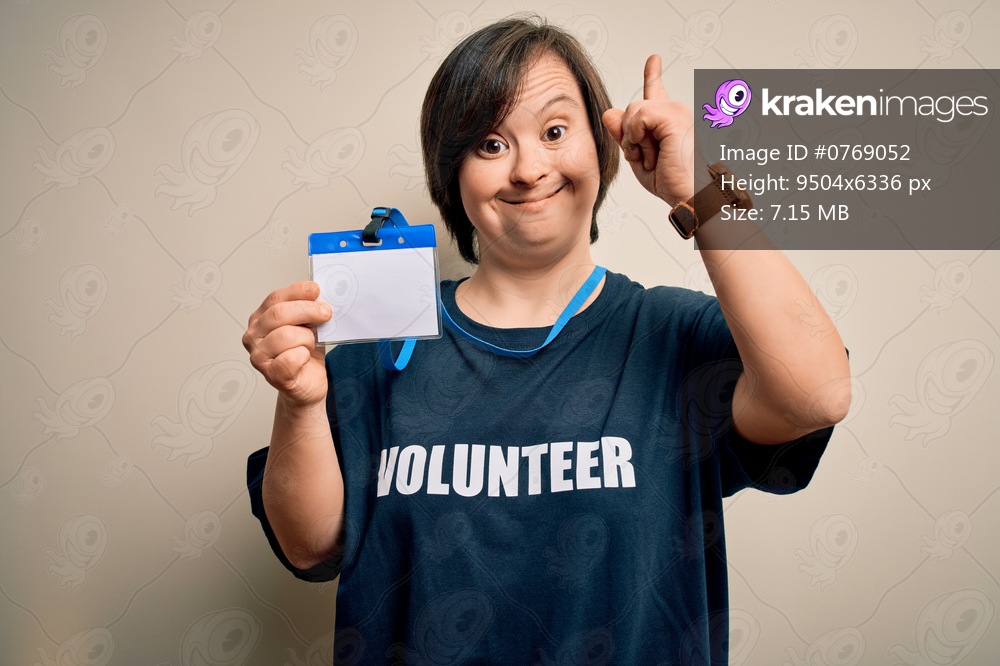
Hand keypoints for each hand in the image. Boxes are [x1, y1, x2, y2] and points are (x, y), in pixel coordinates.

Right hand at [243, 281, 331, 407]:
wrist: (308, 383)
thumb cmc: (305, 353)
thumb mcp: (309, 325)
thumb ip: (309, 309)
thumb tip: (319, 295)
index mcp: (261, 318)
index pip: (276, 298)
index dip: (297, 292)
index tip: (315, 290)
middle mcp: (254, 335)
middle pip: (278, 313)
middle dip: (308, 310)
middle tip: (326, 313)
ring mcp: (259, 356)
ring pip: (286, 335)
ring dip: (307, 338)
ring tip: (310, 344)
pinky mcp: (271, 375)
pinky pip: (291, 358)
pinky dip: (304, 356)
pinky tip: (304, 358)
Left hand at [602, 54, 694, 205]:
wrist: (689, 193)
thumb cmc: (670, 180)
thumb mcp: (638, 157)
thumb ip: (624, 135)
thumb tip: (608, 112)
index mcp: (668, 120)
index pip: (656, 92)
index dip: (653, 75)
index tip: (654, 58)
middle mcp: (674, 111)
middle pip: (632, 108)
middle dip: (629, 137)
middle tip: (649, 159)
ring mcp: (675, 111)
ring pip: (633, 111)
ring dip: (634, 140)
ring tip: (653, 157)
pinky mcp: (672, 116)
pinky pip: (638, 117)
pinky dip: (637, 137)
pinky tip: (651, 151)